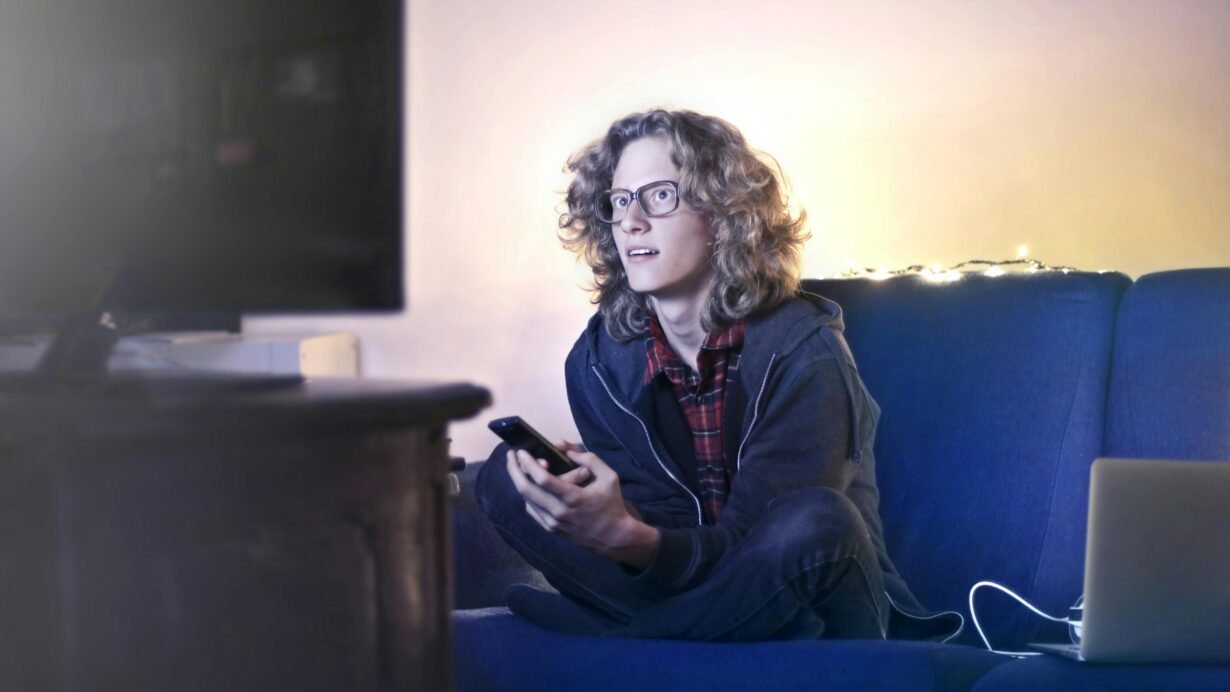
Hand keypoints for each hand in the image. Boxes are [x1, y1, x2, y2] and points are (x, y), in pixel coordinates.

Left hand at [505, 445, 659, 567]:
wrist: (613, 537)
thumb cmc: (612, 505)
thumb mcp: (609, 477)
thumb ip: (589, 460)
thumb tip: (568, 451)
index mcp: (573, 497)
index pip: (542, 479)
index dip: (528, 464)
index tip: (521, 452)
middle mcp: (558, 512)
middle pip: (526, 490)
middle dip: (514, 470)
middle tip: (510, 455)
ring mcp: (552, 523)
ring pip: (526, 500)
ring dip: (519, 482)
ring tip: (517, 467)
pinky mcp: (551, 529)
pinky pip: (532, 510)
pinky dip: (527, 495)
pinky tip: (528, 485)